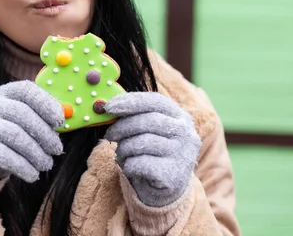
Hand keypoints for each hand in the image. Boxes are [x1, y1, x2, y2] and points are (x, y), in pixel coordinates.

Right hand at [0, 80, 64, 188]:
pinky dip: (23, 167)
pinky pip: (3, 155)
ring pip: (15, 136)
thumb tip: (65, 117)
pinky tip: (32, 175)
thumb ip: (36, 118)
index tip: (60, 121)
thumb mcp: (16, 126)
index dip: (45, 103)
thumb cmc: (1, 144)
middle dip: (44, 134)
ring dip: (36, 153)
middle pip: (21, 113)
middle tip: (57, 150)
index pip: (24, 90)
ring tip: (46, 164)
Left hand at [105, 92, 201, 206]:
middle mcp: (186, 134)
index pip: (155, 101)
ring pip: (141, 142)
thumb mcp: (148, 131)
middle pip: (147, 121)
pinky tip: (131, 168)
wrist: (164, 191)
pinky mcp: (172, 175)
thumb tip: (107, 107)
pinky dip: (128, 165)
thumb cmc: (152, 154)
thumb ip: (134, 117)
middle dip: (122, 127)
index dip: (129, 102)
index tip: (108, 107)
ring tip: (122, 154)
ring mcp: (182, 154)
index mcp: (181, 117)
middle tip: (109, 135)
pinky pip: (139, 163)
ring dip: (124, 149)